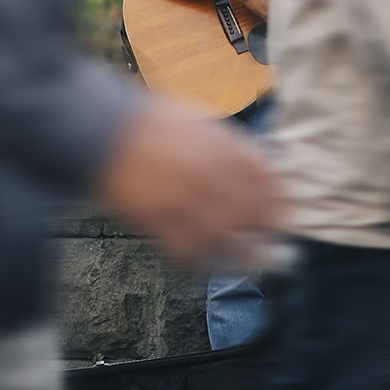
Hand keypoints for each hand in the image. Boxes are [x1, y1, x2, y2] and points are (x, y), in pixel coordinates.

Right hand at [94, 105, 274, 266]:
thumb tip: (269, 164)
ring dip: (242, 259)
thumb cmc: (155, 123)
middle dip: (268, 239)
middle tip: (271, 253)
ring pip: (230, 243)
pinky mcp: (162, 222)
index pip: (271, 184)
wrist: (105, 129)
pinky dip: (201, 262)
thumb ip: (236, 146)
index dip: (282, 207)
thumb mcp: (205, 121)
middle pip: (256, 218)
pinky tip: (203, 263)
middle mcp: (215, 175)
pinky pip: (193, 254)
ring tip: (247, 268)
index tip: (283, 220)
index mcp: (229, 147)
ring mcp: (189, 200)